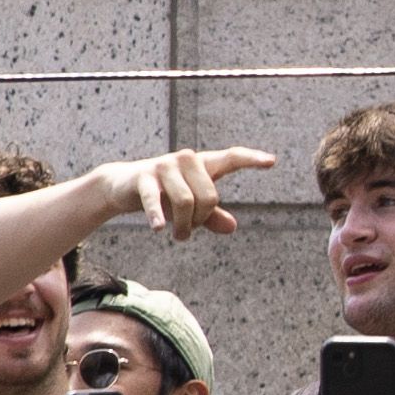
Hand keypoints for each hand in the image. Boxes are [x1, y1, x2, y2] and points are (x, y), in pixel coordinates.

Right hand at [101, 145, 277, 237]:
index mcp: (202, 164)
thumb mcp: (190, 207)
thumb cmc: (164, 194)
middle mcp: (186, 160)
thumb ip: (211, 216)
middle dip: (201, 220)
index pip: (231, 158)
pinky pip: (156, 200)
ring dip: (183, 227)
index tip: (272, 162)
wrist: (123, 186)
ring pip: (186, 202)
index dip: (251, 159)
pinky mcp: (144, 177)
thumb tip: (232, 227)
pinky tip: (158, 228)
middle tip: (188, 231)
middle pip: (209, 196)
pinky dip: (158, 215)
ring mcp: (164, 166)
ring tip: (178, 236)